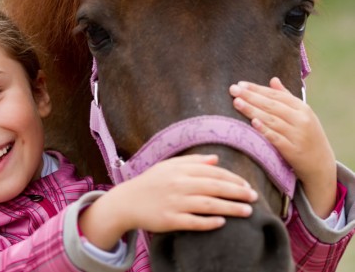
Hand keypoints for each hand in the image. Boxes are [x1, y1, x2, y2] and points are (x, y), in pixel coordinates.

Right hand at [79, 154, 257, 250]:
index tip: (247, 185)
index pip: (213, 172)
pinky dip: (208, 222)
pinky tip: (222, 223)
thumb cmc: (150, 183)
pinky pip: (193, 221)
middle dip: (237, 192)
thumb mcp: (168, 166)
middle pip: (214, 187)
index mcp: (180, 170)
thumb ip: (192, 161)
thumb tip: (216, 159)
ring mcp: (174, 203)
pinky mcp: (169, 219)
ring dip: (230, 208)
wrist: (127, 202)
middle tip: (254, 197)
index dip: (233, 178)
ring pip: (208, 204)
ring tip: (247, 211)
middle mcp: (178, 184)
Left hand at [229, 77, 336, 217]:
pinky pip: (276, 139)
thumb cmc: (307, 135)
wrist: (320, 164)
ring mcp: (297, 135)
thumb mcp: (302, 115)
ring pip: (271, 120)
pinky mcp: (293, 151)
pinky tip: (253, 123)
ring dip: (252, 110)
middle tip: (233, 89)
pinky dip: (265, 130)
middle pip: (272, 106)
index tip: (241, 84)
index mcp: (303, 108)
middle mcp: (301, 120)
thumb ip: (286, 97)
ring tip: (237, 102)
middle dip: (251, 96)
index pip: (276, 95)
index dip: (258, 89)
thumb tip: (273, 80)